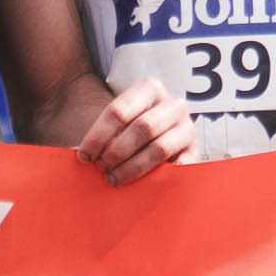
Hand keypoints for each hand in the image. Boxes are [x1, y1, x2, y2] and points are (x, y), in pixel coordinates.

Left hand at [78, 81, 195, 182]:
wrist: (159, 144)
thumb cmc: (127, 134)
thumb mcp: (116, 127)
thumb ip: (100, 136)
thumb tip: (80, 155)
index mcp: (149, 88)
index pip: (119, 111)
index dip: (98, 136)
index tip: (84, 156)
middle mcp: (173, 104)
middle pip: (142, 127)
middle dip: (117, 151)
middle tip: (101, 168)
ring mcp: (188, 128)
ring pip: (159, 148)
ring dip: (132, 167)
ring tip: (113, 179)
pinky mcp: (196, 153)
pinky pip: (177, 168)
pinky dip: (158, 178)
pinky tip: (140, 187)